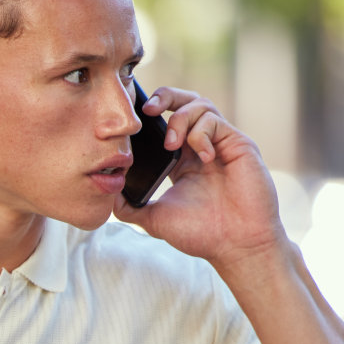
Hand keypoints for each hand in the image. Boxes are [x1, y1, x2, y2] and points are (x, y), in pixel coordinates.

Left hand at [115, 86, 289, 272]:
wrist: (235, 246)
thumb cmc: (201, 234)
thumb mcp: (154, 219)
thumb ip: (128, 207)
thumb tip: (104, 196)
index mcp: (182, 161)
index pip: (165, 123)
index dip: (149, 115)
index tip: (130, 121)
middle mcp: (201, 147)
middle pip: (185, 102)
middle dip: (165, 97)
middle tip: (147, 110)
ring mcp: (221, 144)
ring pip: (201, 105)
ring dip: (179, 119)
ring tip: (171, 145)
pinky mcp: (239, 144)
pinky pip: (215, 121)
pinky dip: (201, 133)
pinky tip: (202, 156)